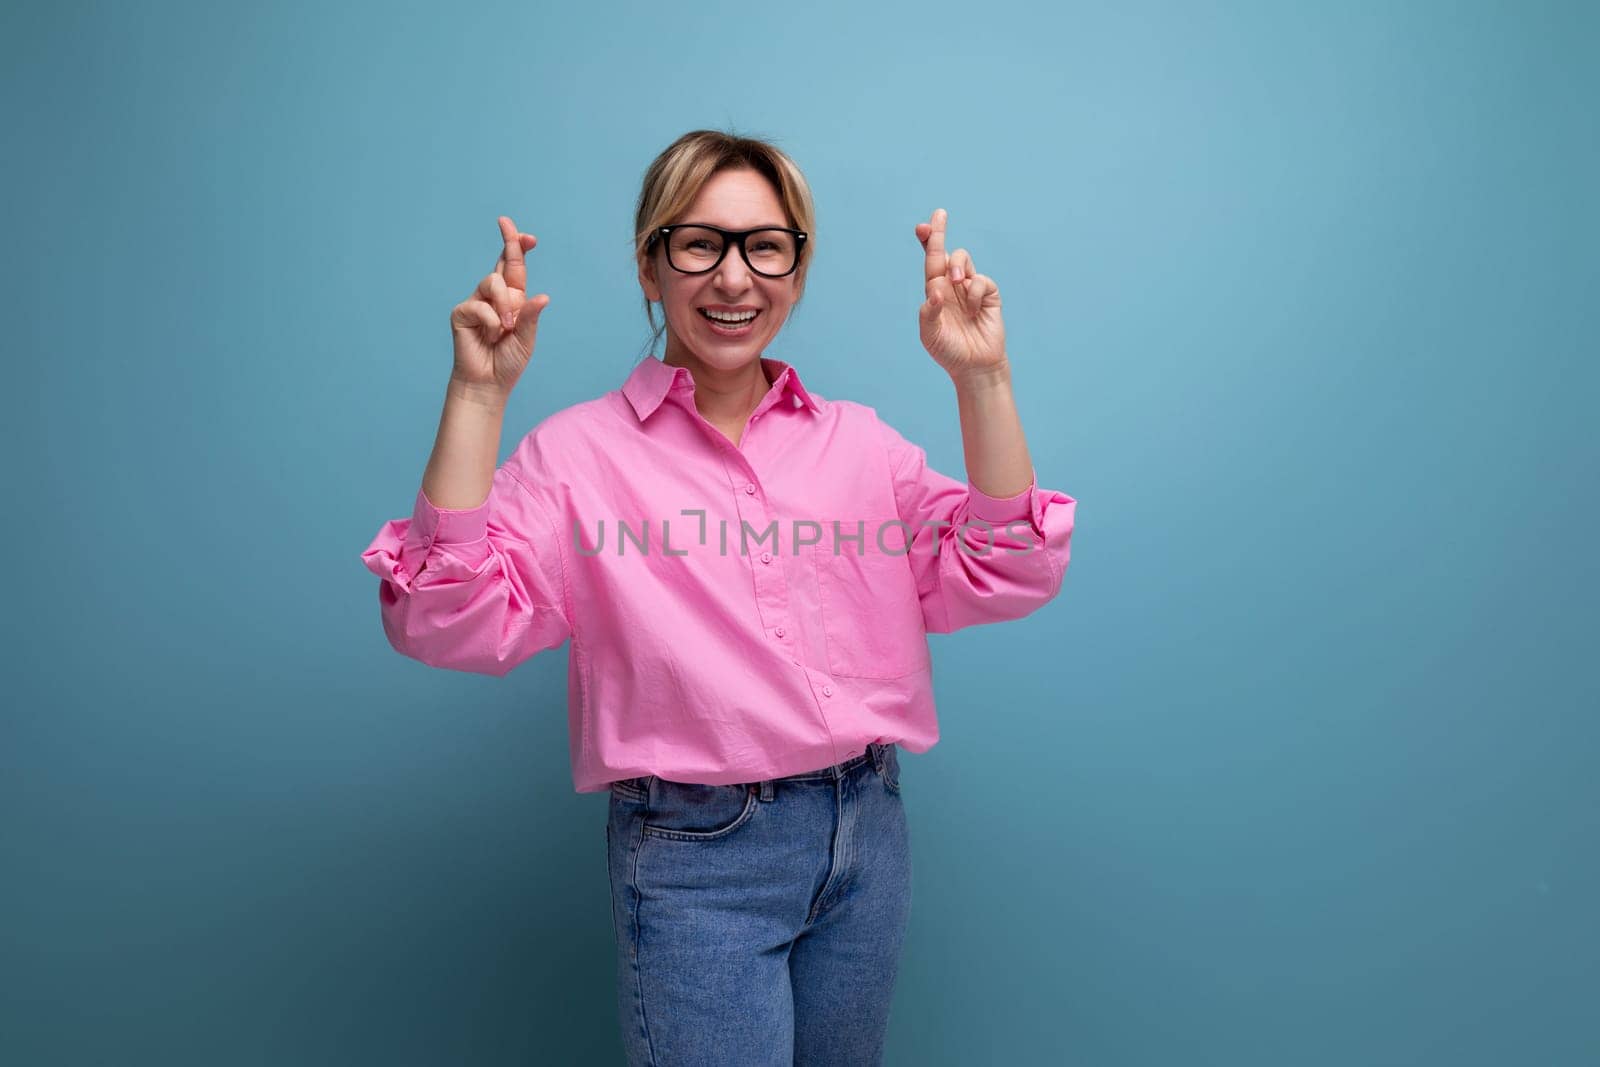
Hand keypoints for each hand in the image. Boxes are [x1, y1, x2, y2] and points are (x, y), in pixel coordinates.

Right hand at [449, 215, 551, 395]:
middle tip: (507, 225)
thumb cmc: (508, 361)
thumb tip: (542, 296)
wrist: (489, 382)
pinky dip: (492, 322)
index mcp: (513, 299)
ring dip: (505, 306)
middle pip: (502, 264)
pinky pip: (480, 306)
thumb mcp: (527, 338)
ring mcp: (476, 302)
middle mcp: (494, 296)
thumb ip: (531, 316)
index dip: (518, 248)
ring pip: (492, 283)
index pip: (514, 267)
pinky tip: (491, 336)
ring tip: (506, 329)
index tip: (529, 237)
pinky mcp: (462, 313)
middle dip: (510, 244)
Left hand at [915, 208, 1007, 380]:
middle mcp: (951, 286)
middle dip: (938, 233)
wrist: (975, 367)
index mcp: (935, 292)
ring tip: (956, 282)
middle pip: (945, 253)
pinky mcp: (988, 295)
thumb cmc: (949, 352)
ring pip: (963, 260)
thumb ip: (929, 312)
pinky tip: (974, 311)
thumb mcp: (930, 334)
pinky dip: (975, 292)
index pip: (930, 263)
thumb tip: (935, 290)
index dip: (927, 243)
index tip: (921, 226)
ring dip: (958, 266)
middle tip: (938, 216)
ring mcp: (970, 289)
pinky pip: (981, 281)